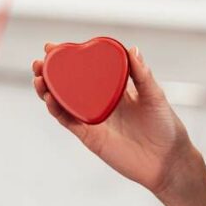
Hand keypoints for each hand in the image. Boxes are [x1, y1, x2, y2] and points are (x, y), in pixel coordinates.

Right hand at [33, 43, 195, 197]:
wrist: (167, 160)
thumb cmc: (165, 126)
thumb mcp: (155, 96)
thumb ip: (142, 75)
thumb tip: (132, 48)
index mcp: (116, 89)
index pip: (89, 69)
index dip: (72, 58)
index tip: (55, 46)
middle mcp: (101, 102)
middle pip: (70, 85)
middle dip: (53, 72)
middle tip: (41, 60)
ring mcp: (93, 119)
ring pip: (64, 102)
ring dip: (48, 90)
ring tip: (39, 76)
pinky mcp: (90, 136)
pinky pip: (69, 121)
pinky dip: (57, 110)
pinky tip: (49, 98)